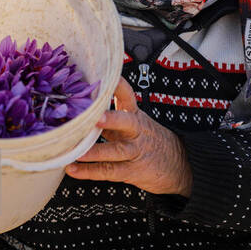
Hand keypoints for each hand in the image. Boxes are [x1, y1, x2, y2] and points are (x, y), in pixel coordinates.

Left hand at [65, 76, 192, 196]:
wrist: (177, 165)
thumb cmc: (147, 139)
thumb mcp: (135, 121)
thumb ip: (112, 114)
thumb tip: (80, 103)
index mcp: (135, 115)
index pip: (127, 96)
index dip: (118, 86)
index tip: (107, 78)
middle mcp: (135, 131)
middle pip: (125, 122)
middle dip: (111, 119)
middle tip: (95, 118)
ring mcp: (135, 151)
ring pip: (115, 151)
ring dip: (95, 152)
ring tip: (76, 152)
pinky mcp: (132, 171)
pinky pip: (109, 171)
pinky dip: (89, 171)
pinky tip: (73, 169)